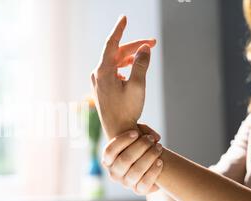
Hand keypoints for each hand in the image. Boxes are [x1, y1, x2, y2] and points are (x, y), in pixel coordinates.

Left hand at [91, 16, 153, 138]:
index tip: (124, 17)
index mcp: (103, 71)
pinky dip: (124, 67)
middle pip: (116, 53)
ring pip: (115, 62)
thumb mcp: (138, 86)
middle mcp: (97, 74)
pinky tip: (133, 70)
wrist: (117, 132)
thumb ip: (141, 64)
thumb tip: (144, 48)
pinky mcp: (100, 88)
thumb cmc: (127, 110)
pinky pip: (112, 71)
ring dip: (130, 57)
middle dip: (134, 47)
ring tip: (145, 55)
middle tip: (153, 43)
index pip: (111, 43)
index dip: (119, 29)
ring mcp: (97, 81)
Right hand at [102, 124, 162, 194]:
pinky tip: (161, 161)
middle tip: (150, 139)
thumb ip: (141, 130)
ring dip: (149, 157)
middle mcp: (114, 173)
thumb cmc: (138, 147)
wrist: (148, 165)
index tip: (136, 132)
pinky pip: (145, 183)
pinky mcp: (138, 190)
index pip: (109, 151)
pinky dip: (154, 171)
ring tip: (158, 147)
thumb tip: (156, 136)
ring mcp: (125, 183)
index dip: (122, 141)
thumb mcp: (135, 137)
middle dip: (140, 147)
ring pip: (135, 171)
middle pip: (124, 160)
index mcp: (108, 161)